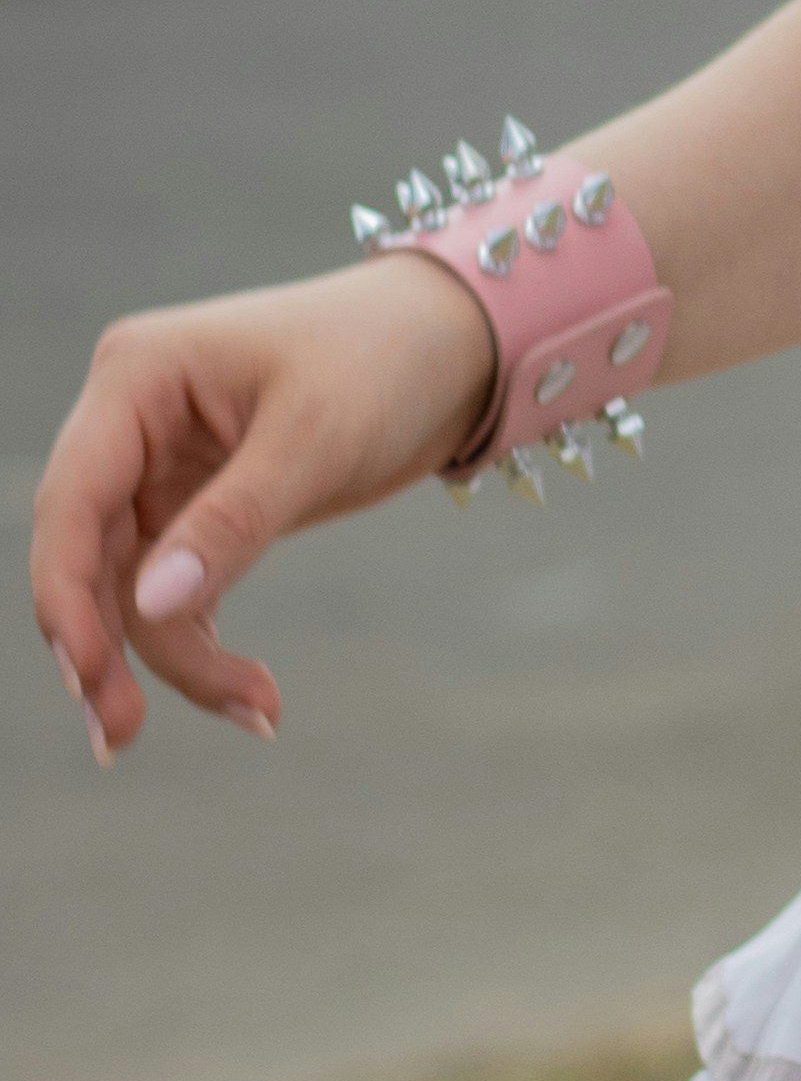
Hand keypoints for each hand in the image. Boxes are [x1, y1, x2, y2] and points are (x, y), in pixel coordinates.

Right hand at [32, 256, 497, 752]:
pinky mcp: (198, 509)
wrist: (456, 343)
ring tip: (258, 713)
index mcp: (137, 377)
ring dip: (175, 660)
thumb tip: (149, 606)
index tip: (88, 678)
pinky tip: (255, 697)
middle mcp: (132, 423)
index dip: (65, 595)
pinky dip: (204, 645)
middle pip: (88, 555)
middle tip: (122, 737)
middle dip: (109, 647)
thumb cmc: (386, 358)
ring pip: (132, 589)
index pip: (70, 501)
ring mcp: (160, 470)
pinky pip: (177, 593)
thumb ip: (233, 521)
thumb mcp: (316, 438)